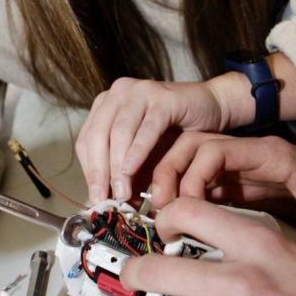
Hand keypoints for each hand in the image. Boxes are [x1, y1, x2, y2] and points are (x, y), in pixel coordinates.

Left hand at [75, 76, 245, 203]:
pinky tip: (133, 171)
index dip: (89, 171)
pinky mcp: (162, 97)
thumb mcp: (142, 159)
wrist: (209, 109)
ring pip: (119, 132)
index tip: (95, 197)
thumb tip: (99, 203)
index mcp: (106, 105)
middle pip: (97, 136)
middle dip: (98, 172)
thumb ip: (122, 176)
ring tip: (121, 192)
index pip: (85, 141)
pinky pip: (146, 128)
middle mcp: (118, 93)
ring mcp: (140, 91)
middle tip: (103, 198)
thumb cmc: (173, 134)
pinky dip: (137, 152)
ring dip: (118, 166)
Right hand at [151, 134, 295, 254]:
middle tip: (161, 214)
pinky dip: (187, 202)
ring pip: (192, 163)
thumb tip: (282, 282)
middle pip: (191, 148)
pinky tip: (183, 229)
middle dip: (169, 177)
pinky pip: (203, 184)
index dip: (190, 179)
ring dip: (173, 188)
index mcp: (272, 156)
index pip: (212, 152)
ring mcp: (244, 168)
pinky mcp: (241, 184)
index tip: (183, 211)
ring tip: (167, 221)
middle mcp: (252, 156)